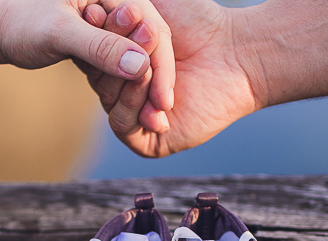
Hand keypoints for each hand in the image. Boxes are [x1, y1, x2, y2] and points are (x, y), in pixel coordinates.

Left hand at [0, 0, 174, 116]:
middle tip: (160, 119)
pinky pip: (123, 55)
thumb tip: (141, 66)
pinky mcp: (101, 28)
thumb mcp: (59, 34)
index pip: (151, 25)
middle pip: (150, 39)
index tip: (164, 102)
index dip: (160, 65)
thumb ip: (100, 47)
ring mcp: (110, 10)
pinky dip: (128, 81)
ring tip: (152, 120)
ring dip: (145, 85)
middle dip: (156, 79)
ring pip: (139, 51)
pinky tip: (135, 108)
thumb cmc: (18, 23)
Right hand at [80, 0, 262, 155]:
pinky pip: (123, 125)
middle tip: (135, 32)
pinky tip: (148, 86)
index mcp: (120, 60)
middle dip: (113, 54)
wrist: (236, 52)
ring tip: (145, 62)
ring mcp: (136, 115)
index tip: (98, 13)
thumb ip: (121, 2)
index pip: (93, 54)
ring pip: (109, 100)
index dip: (96, 34)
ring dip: (126, 79)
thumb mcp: (151, 4)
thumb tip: (91, 5)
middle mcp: (124, 90)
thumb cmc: (199, 22)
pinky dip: (131, 104)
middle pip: (99, 77)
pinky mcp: (148, 140)